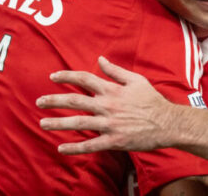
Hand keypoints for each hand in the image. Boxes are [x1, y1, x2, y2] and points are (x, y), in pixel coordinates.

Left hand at [36, 56, 176, 153]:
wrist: (168, 123)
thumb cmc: (152, 101)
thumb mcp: (136, 80)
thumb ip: (115, 71)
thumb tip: (100, 59)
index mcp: (112, 90)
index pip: (84, 79)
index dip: (67, 76)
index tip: (52, 77)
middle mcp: (108, 105)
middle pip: (75, 100)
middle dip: (54, 100)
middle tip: (39, 102)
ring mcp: (110, 124)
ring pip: (78, 123)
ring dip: (58, 123)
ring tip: (43, 123)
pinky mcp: (114, 140)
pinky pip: (91, 145)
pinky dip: (75, 147)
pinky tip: (61, 148)